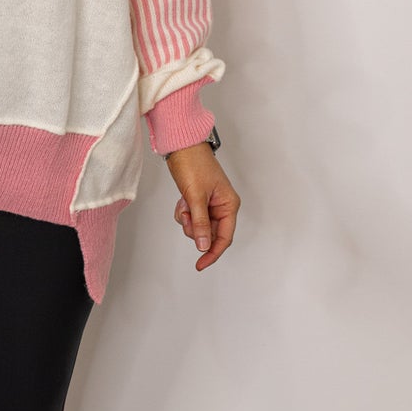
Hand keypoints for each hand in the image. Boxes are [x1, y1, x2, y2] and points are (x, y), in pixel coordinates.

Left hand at [164, 142, 239, 273]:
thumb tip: (204, 246)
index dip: (212, 253)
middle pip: (209, 234)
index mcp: (229, 205)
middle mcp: (222, 206)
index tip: (200, 264)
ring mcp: (210, 204)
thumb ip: (200, 223)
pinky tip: (182, 200)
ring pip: (198, 227)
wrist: (182, 146)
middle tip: (187, 214)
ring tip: (184, 203)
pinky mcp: (199, 201)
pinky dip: (184, 213)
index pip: (224, 237)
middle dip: (195, 229)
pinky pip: (191, 218)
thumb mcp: (196, 196)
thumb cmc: (194, 165)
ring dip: (188, 220)